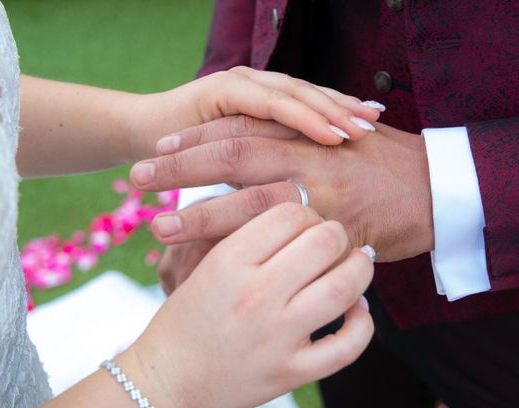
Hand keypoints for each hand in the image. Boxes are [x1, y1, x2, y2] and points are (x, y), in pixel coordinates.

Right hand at [123, 203, 373, 407]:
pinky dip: (363, 323)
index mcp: (228, 262)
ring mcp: (276, 336)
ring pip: (345, 287)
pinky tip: (357, 310)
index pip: (290, 214)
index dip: (307, 213)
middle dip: (336, 234)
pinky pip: (348, 345)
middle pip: (324, 242)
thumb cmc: (184, 321)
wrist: (166, 382)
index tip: (307, 224)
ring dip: (360, 269)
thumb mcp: (204, 267)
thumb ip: (249, 240)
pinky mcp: (291, 372)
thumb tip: (303, 218)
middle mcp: (255, 295)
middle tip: (333, 241)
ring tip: (358, 264)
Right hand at [127, 66, 383, 162]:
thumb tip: (306, 209)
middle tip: (379, 127)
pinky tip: (329, 132)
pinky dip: (303, 117)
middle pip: (310, 97)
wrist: (139, 135)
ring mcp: (243, 86)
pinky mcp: (226, 89)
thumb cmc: (190, 161)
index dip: (342, 117)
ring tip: (361, 130)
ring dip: (333, 113)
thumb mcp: (240, 175)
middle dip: (345, 110)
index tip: (377, 136)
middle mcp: (258, 91)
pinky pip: (271, 104)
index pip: (311, 108)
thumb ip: (266, 180)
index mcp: (263, 109)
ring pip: (298, 96)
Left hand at [130, 118, 433, 261]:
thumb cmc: (389, 163)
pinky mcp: (337, 237)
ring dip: (200, 213)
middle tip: (136, 179)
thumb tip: (264, 135)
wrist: (441, 191)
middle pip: (233, 158)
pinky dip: (245, 256)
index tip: (158, 148)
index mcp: (309, 133)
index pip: (241, 128)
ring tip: (157, 227)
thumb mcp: (344, 136)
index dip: (197, 138)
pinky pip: (283, 251)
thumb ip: (302, 136)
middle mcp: (311, 160)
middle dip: (181, 168)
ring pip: (250, 204)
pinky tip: (212, 267)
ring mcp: (324, 199)